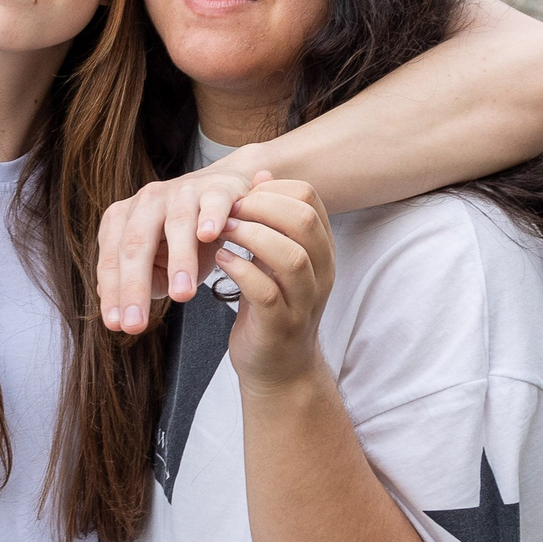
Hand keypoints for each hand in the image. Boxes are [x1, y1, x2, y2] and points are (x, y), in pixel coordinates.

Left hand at [94, 162, 265, 332]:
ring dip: (179, 260)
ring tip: (181, 295)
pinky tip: (207, 236)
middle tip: (136, 324)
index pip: (113, 259)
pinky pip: (212, 204)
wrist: (223, 194)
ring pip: (176, 225)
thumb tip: (115, 305)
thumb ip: (142, 279)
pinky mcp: (216, 190)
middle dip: (135, 286)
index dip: (113, 293)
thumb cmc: (186, 234)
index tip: (116, 325)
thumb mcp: (161, 260)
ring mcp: (181, 192)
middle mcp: (147, 202)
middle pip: (136, 244)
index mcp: (124, 219)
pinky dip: (210, 218)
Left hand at [219, 181, 338, 391]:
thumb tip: (263, 172)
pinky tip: (222, 261)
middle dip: (262, 206)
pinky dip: (242, 271)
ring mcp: (304, 301)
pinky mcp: (281, 326)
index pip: (310, 199)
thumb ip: (270, 218)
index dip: (273, 188)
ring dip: (251, 237)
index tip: (241, 195)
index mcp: (320, 250)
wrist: (278, 369)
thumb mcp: (273, 258)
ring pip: (291, 257)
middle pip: (305, 222)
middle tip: (230, 209)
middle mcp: (320, 273)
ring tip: (222, 231)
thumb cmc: (270, 306)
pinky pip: (266, 292)